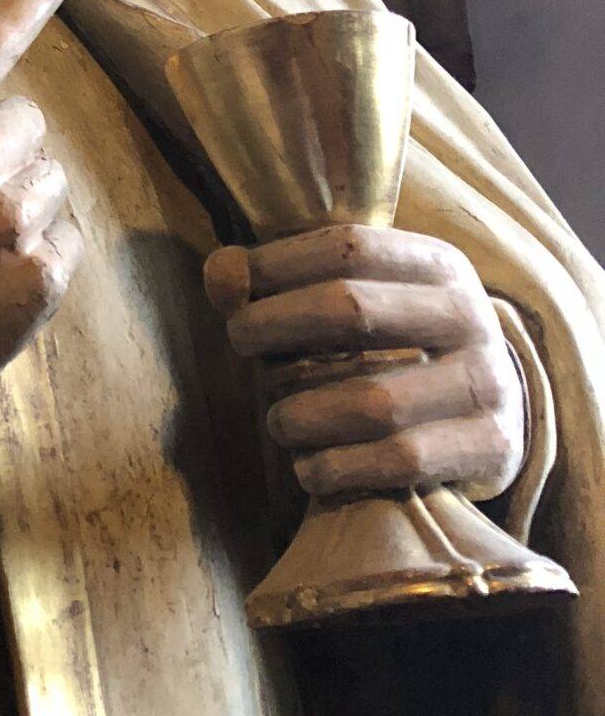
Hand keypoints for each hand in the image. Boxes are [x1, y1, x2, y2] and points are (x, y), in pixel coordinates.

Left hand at [203, 226, 525, 501]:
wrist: (492, 415)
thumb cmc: (396, 346)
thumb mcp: (354, 298)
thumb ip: (279, 279)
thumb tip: (221, 274)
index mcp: (439, 265)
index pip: (348, 247)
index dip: (277, 266)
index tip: (233, 294)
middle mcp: (472, 315)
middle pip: (352, 311)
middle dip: (274, 326)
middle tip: (238, 343)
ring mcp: (489, 383)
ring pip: (372, 401)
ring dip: (300, 415)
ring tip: (278, 422)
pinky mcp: (494, 446)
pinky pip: (399, 461)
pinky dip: (337, 468)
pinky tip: (309, 468)